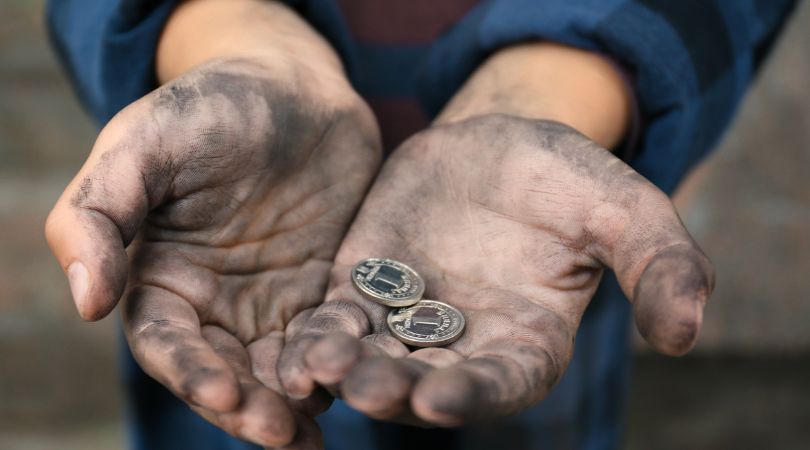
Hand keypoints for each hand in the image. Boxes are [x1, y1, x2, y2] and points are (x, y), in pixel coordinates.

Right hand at [45, 57, 379, 445]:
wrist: (292, 84)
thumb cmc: (208, 105)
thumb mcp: (142, 145)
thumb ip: (99, 215)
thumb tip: (86, 304)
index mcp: (162, 277)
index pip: (168, 343)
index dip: (191, 372)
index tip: (223, 393)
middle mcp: (215, 301)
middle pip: (226, 371)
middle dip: (248, 407)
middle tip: (283, 434)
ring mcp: (273, 299)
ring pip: (278, 368)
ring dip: (293, 404)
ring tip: (315, 435)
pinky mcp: (325, 289)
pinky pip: (330, 338)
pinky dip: (338, 366)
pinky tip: (355, 385)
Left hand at [278, 114, 713, 425]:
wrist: (498, 147)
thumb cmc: (567, 179)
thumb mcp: (623, 208)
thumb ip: (658, 264)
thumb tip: (688, 335)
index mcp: (528, 342)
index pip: (503, 382)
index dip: (475, 393)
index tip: (441, 398)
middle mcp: (464, 346)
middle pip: (428, 382)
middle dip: (398, 389)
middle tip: (369, 389)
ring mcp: (408, 322)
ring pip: (374, 358)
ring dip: (346, 369)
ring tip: (319, 368)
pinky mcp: (363, 290)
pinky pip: (336, 322)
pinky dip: (316, 337)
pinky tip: (292, 348)